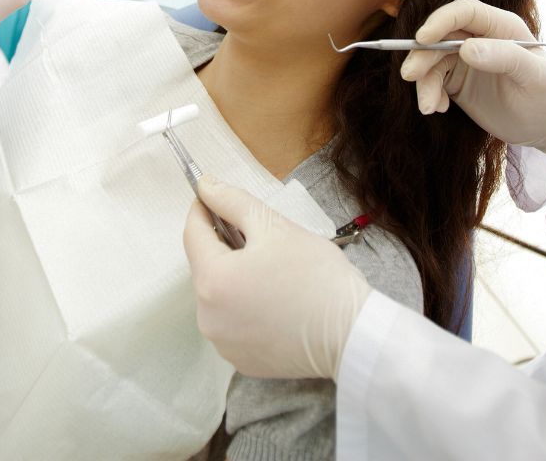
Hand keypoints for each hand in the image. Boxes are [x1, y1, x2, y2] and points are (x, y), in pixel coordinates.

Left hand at [183, 176, 369, 380]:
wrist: (352, 334)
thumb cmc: (316, 277)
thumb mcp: (273, 226)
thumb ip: (232, 201)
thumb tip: (206, 185)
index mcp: (212, 282)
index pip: (193, 234)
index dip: (202, 208)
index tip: (212, 195)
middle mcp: (209, 318)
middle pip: (205, 265)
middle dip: (224, 243)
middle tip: (256, 232)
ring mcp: (224, 343)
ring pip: (218, 294)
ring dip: (234, 275)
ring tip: (269, 266)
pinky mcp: (242, 360)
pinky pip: (232, 321)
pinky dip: (244, 304)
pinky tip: (272, 296)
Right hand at [400, 0, 545, 153]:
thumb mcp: (535, 77)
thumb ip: (505, 58)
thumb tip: (466, 49)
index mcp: (501, 26)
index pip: (464, 11)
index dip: (440, 20)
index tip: (422, 39)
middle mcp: (479, 37)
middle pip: (440, 35)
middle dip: (422, 55)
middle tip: (410, 76)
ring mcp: (465, 58)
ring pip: (431, 59)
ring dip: (423, 81)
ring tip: (428, 107)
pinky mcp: (455, 79)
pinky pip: (432, 79)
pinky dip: (429, 93)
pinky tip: (438, 108)